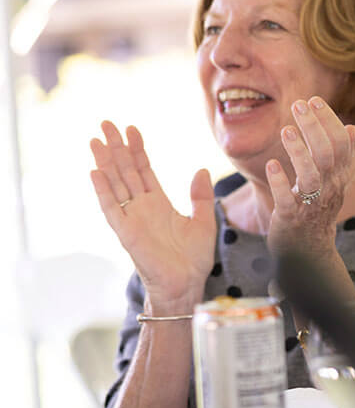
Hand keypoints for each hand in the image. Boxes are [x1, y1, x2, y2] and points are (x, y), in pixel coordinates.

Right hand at [89, 122, 215, 306]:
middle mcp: (142, 207)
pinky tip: (96, 172)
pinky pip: (111, 209)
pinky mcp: (126, 233)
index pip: (144, 170)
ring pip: (115, 184)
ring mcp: (132, 218)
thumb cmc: (194, 258)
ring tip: (96, 139)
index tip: (132, 129)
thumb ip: (201, 196)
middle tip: (106, 123)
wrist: (187, 284)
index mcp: (159, 203)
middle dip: (117, 147)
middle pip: (125, 171)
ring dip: (106, 162)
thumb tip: (201, 170)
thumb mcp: (204, 221)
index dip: (138, 149)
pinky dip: (103, 191)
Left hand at [264, 96, 354, 254]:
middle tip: (299, 104)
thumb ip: (342, 156)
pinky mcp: (291, 219)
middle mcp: (328, 188)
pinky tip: (271, 165)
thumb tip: (352, 127)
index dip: (329, 120)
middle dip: (314, 127)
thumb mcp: (333, 182)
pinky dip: (280, 183)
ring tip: (286, 130)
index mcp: (337, 177)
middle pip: (327, 153)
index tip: (314, 100)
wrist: (308, 252)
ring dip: (299, 152)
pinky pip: (288, 200)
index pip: (341, 144)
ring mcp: (311, 204)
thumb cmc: (316, 212)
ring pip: (311, 175)